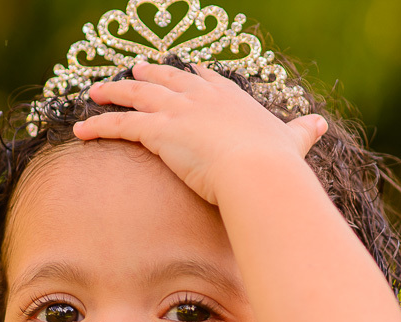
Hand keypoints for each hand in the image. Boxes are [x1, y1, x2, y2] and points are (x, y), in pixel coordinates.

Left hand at [75, 61, 326, 206]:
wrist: (258, 172)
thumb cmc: (276, 164)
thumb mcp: (292, 142)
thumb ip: (302, 132)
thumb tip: (321, 124)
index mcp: (231, 99)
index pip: (208, 79)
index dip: (194, 76)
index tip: (187, 71)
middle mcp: (201, 97)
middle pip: (167, 78)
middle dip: (149, 73)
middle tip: (135, 69)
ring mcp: (177, 110)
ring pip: (137, 95)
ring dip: (114, 93)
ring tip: (96, 92)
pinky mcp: (157, 130)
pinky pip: (119, 126)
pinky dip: (98, 126)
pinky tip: (79, 130)